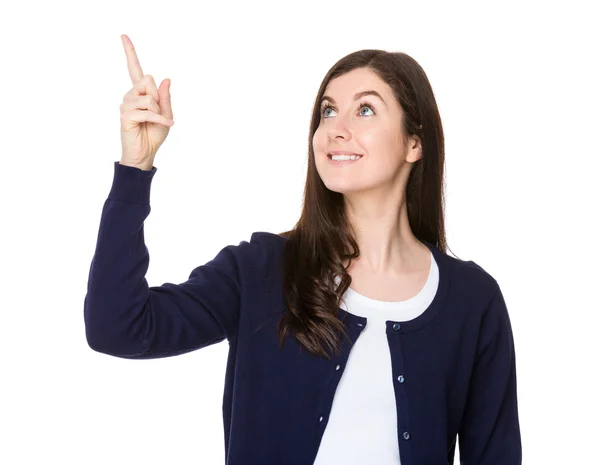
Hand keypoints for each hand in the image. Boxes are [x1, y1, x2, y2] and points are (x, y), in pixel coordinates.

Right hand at [119, 34, 173, 169]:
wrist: (145, 154)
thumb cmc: (154, 135)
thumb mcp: (166, 114)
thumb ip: (165, 98)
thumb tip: (165, 78)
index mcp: (140, 93)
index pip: (134, 69)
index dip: (130, 52)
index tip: (123, 35)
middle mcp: (130, 96)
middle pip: (147, 79)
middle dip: (158, 97)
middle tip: (159, 114)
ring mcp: (126, 105)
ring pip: (148, 96)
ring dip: (159, 110)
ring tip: (158, 122)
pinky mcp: (125, 115)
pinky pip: (148, 110)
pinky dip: (160, 118)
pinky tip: (166, 125)